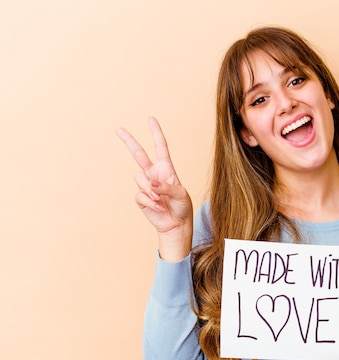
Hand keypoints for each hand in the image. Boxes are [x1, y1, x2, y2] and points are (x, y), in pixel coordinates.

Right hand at [116, 117, 192, 259]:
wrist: (176, 224)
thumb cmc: (182, 207)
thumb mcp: (181, 194)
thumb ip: (167, 187)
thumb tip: (152, 183)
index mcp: (167, 169)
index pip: (161, 147)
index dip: (156, 133)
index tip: (151, 119)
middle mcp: (154, 174)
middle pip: (139, 155)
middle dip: (129, 141)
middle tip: (119, 129)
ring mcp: (146, 185)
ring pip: (140, 180)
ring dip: (152, 191)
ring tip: (162, 201)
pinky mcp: (141, 197)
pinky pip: (140, 195)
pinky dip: (150, 202)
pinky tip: (158, 207)